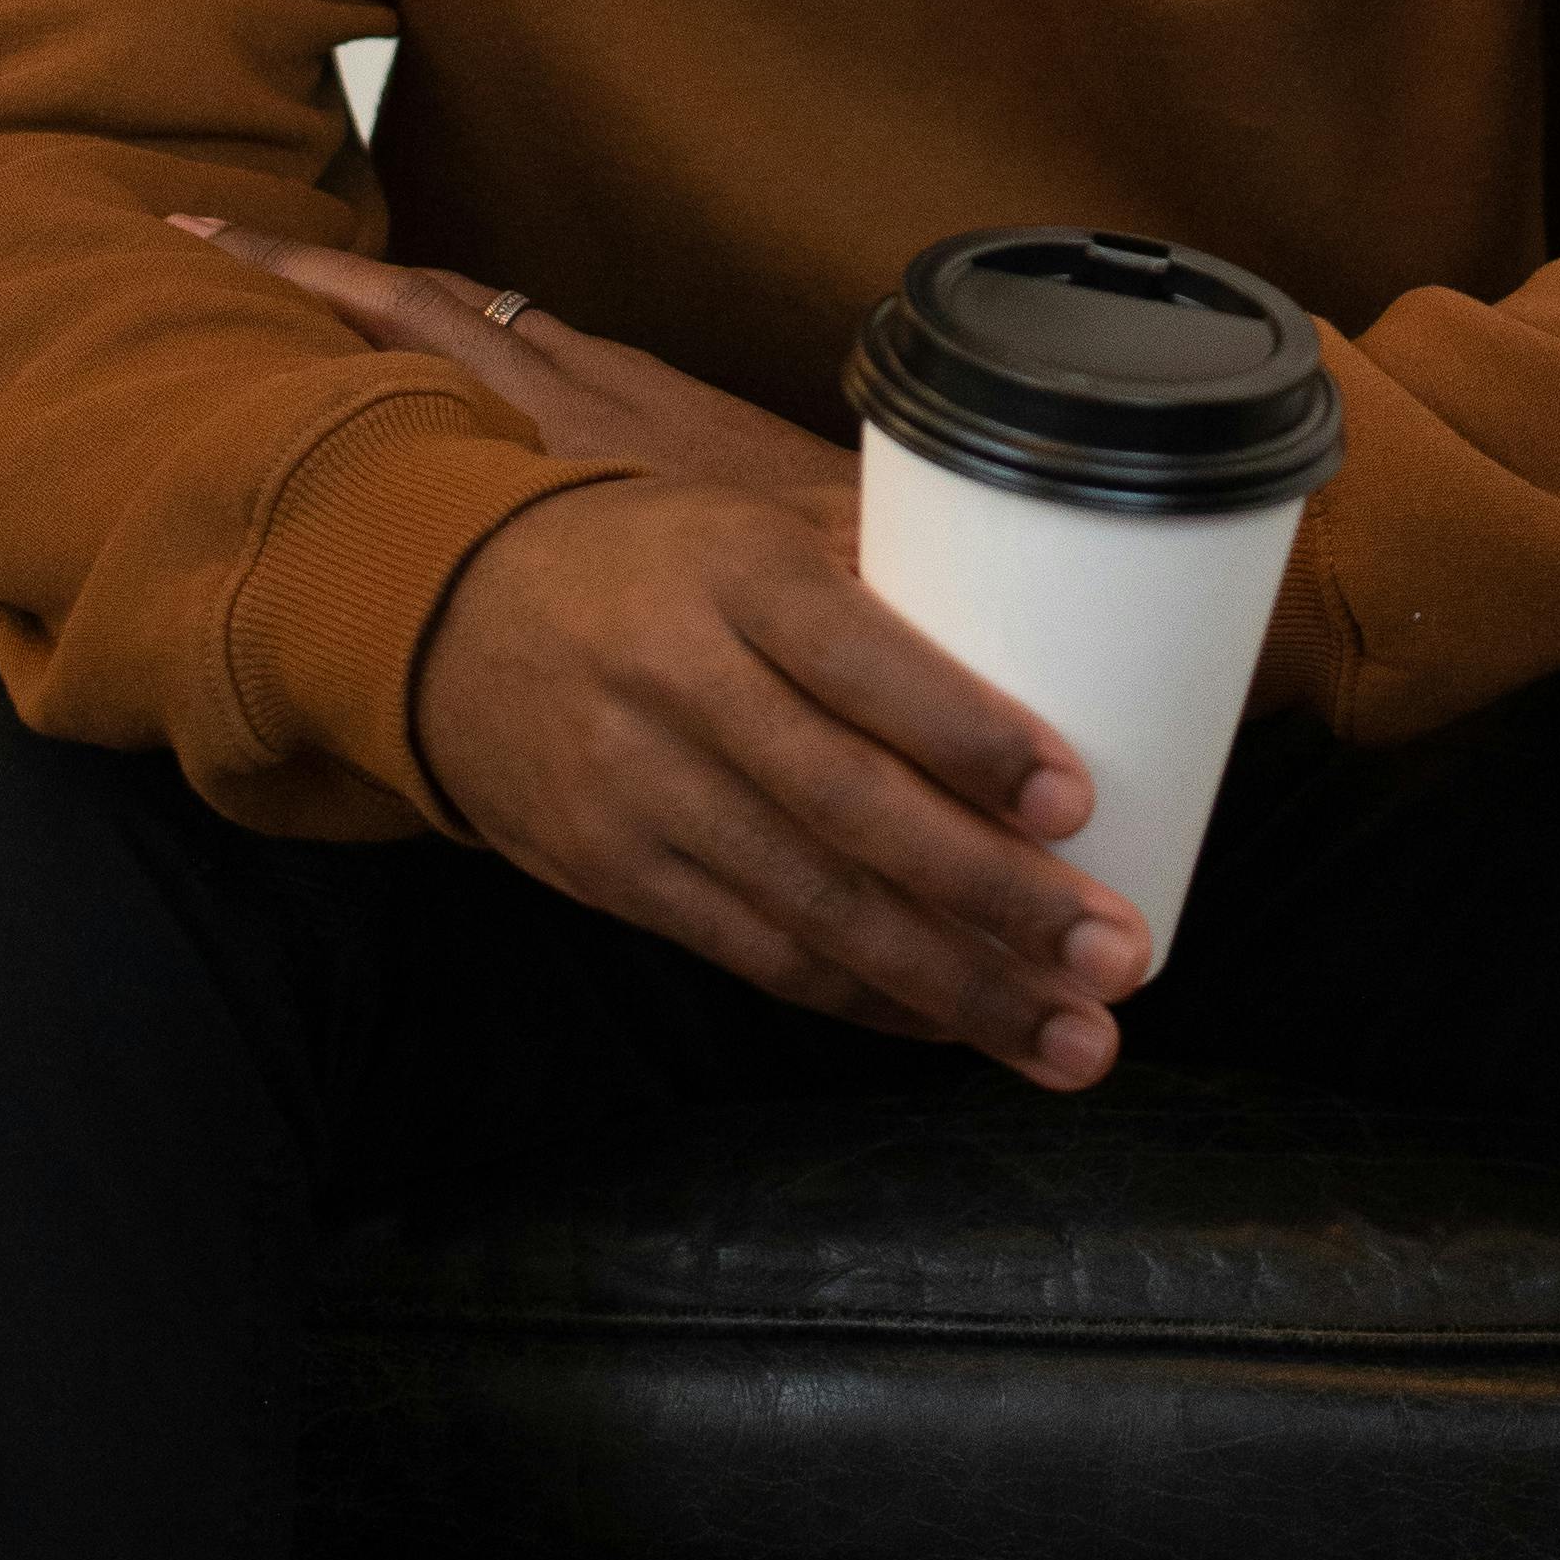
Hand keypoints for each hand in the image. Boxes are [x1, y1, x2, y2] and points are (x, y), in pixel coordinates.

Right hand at [163, 213, 1142, 1085]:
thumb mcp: (747, 520)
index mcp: (733, 575)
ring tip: (1069, 1039)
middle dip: (994, 899)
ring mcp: (644, 797)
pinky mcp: (620, 879)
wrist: (446, 618)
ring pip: (814, 911)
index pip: (857, 658)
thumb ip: (877, 560)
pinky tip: (956, 1027)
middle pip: (850, 810)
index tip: (1076, 799)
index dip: (966, 734)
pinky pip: (759, 956)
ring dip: (954, 987)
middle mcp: (684, 688)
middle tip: (1114, 956)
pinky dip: (866, 1000)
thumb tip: (1053, 586)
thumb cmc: (650, 558)